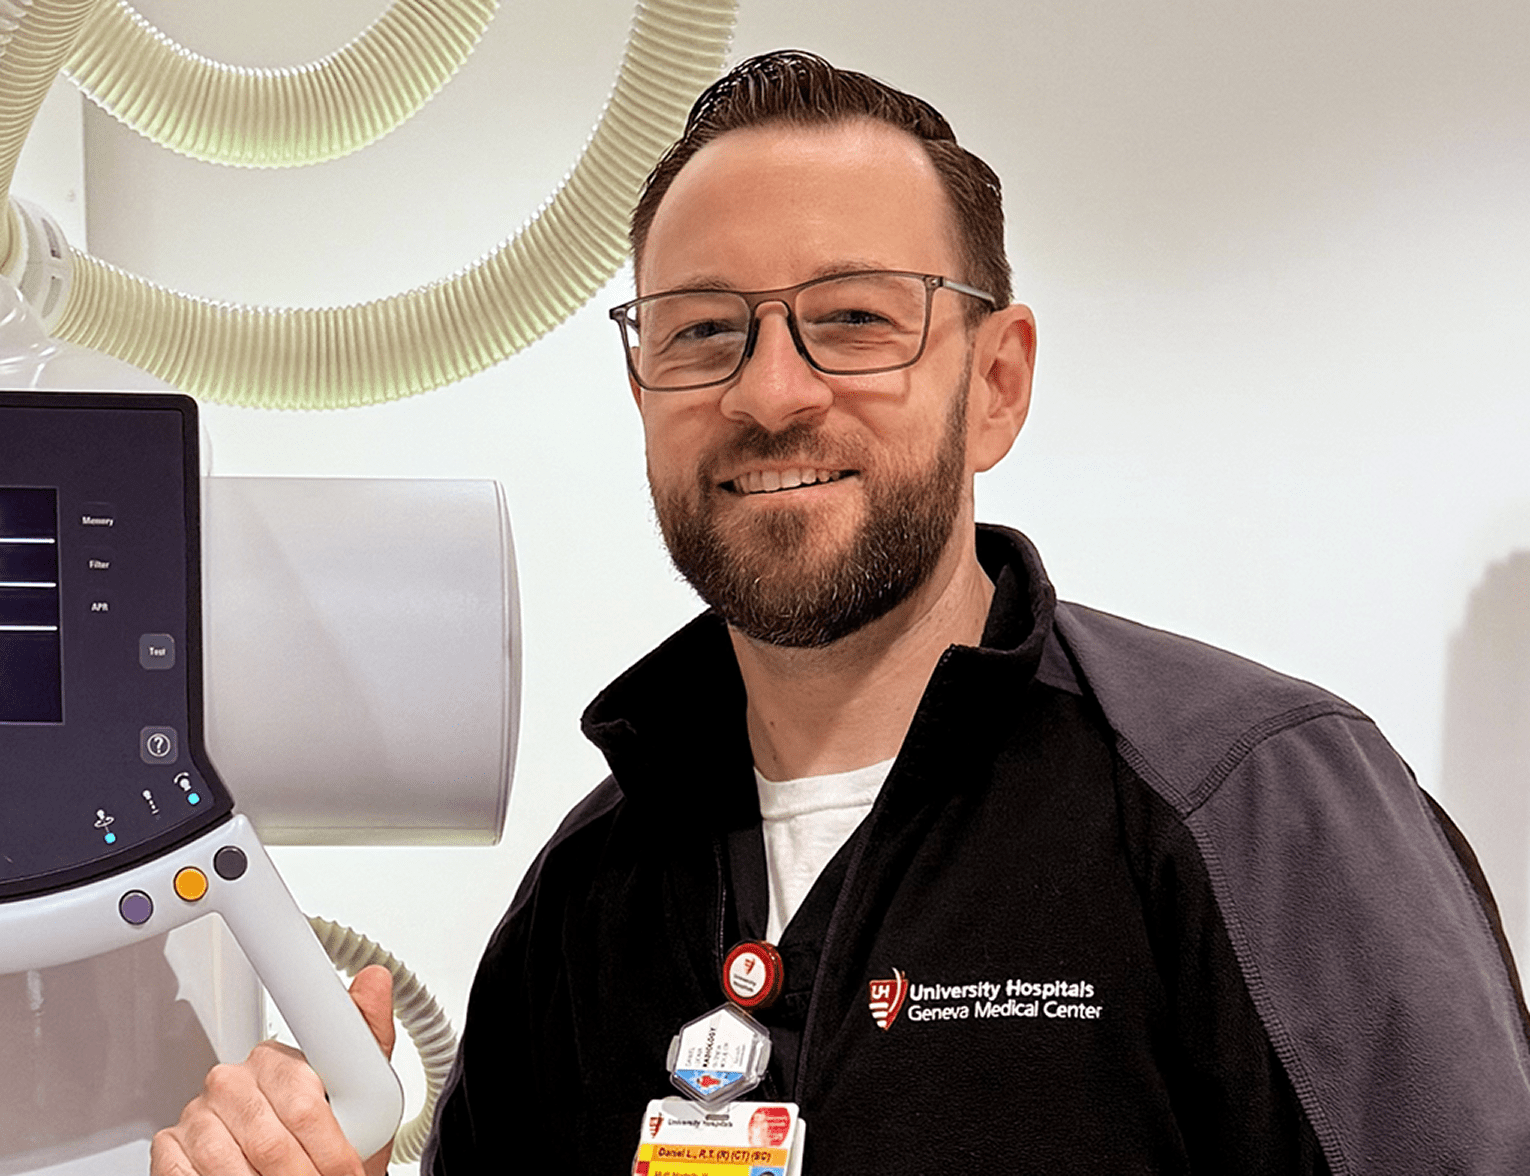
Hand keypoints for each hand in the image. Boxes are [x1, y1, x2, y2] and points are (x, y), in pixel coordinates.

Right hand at [150, 965, 396, 1174]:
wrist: (302, 1173)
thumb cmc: (329, 1144)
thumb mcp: (364, 1099)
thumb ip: (368, 1043)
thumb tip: (374, 979)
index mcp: (276, 1060)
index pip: (303, 1103)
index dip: (330, 1148)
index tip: (344, 1171)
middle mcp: (231, 1081)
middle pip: (271, 1143)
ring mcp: (197, 1113)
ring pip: (231, 1166)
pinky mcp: (169, 1146)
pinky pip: (187, 1175)